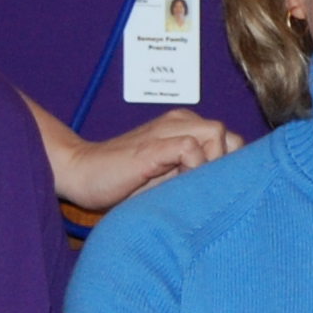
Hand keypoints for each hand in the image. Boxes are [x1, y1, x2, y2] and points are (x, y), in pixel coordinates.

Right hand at [47, 109, 242, 210]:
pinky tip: (177, 184)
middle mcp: (180, 122)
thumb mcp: (168, 178)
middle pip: (231, 136)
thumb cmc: (123, 181)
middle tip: (205, 188)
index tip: (215, 190)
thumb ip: (196, 174)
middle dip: (228, 165)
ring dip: (212, 164)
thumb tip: (232, 187)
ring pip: (216, 134)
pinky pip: (189, 147)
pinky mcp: (152, 145)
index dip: (232, 167)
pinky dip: (193, 166)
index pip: (232, 141)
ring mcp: (166, 130)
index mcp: (185, 127)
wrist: (80, 173)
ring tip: (190, 186)